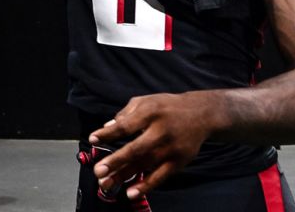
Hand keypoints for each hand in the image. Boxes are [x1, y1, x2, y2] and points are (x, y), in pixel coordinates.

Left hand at [88, 92, 210, 198]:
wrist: (201, 114)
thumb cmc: (167, 107)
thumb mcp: (146, 101)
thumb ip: (126, 113)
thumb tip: (107, 127)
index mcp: (150, 112)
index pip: (126, 125)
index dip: (108, 133)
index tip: (93, 139)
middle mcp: (161, 130)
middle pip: (136, 149)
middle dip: (116, 161)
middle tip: (98, 171)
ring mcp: (171, 148)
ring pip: (145, 165)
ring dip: (124, 176)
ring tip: (106, 184)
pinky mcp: (179, 161)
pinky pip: (160, 176)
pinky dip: (146, 185)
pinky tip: (131, 192)